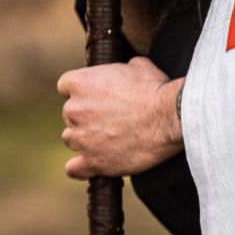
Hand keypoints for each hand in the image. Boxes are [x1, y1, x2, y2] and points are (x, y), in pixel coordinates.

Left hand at [57, 57, 184, 178]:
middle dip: (85, 114)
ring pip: (71, 139)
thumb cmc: (155, 89)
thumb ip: (120, 69)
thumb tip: (124, 71)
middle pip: (69, 113)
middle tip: (109, 116)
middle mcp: (74, 110)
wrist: (169, 116)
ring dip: (85, 138)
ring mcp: (81, 138)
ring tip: (108, 138)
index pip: (65, 85)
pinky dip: (81, 166)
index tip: (94, 94)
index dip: (81, 89)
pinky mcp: (92, 162)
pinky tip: (95, 160)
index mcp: (82, 83)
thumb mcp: (138, 65)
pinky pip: (73, 168)